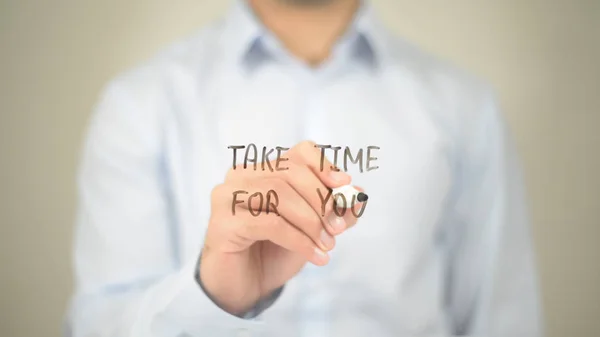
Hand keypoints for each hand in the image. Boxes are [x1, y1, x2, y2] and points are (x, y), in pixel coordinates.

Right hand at [199, 141, 363, 315]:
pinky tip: (315, 255)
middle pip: (289, 172)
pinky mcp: (222, 222)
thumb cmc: (275, 251)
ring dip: (310, 221)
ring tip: (327, 244)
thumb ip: (334, 211)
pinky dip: (298, 239)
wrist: (245, 286)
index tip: (344, 186)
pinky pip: (269, 223)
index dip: (323, 166)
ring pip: (278, 194)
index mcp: (264, 170)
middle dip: (320, 200)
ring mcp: (227, 196)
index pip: (298, 153)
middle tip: (338, 228)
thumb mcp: (313, 229)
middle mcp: (241, 176)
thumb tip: (359, 194)